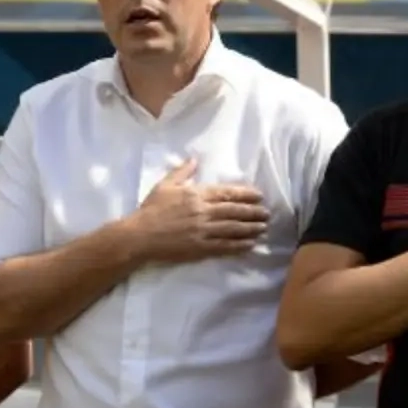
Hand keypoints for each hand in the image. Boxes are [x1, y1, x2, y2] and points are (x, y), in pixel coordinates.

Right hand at [127, 159, 268, 262]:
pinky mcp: (200, 248)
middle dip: (253, 212)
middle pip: (234, 211)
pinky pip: (224, 246)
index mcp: (195, 195)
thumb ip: (181, 172)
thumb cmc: (151, 210)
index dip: (245, 194)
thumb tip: (194, 160)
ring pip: (233, 228)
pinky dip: (239, 245)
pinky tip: (250, 244)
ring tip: (263, 228)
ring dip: (251, 228)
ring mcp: (203, 231)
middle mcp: (203, 212)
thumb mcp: (164, 186)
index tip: (259, 196)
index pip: (226, 193)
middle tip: (267, 213)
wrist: (140, 236)